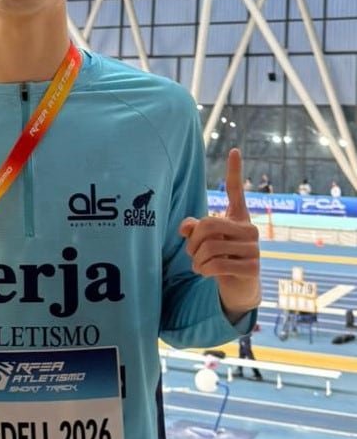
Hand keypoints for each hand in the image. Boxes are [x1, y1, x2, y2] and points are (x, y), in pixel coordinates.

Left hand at [179, 148, 260, 320]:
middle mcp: (249, 229)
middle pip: (208, 225)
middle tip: (191, 253)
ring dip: (196, 260)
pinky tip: (206, 273)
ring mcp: (254, 248)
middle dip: (192, 242)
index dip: (234, 172)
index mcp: (238, 219)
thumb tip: (185, 227)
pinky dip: (204, 270)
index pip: (236, 192)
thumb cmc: (220, 260)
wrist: (239, 288)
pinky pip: (217, 264)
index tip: (234, 150)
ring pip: (210, 247)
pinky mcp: (253, 267)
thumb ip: (193, 231)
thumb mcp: (204, 244)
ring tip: (199, 265)